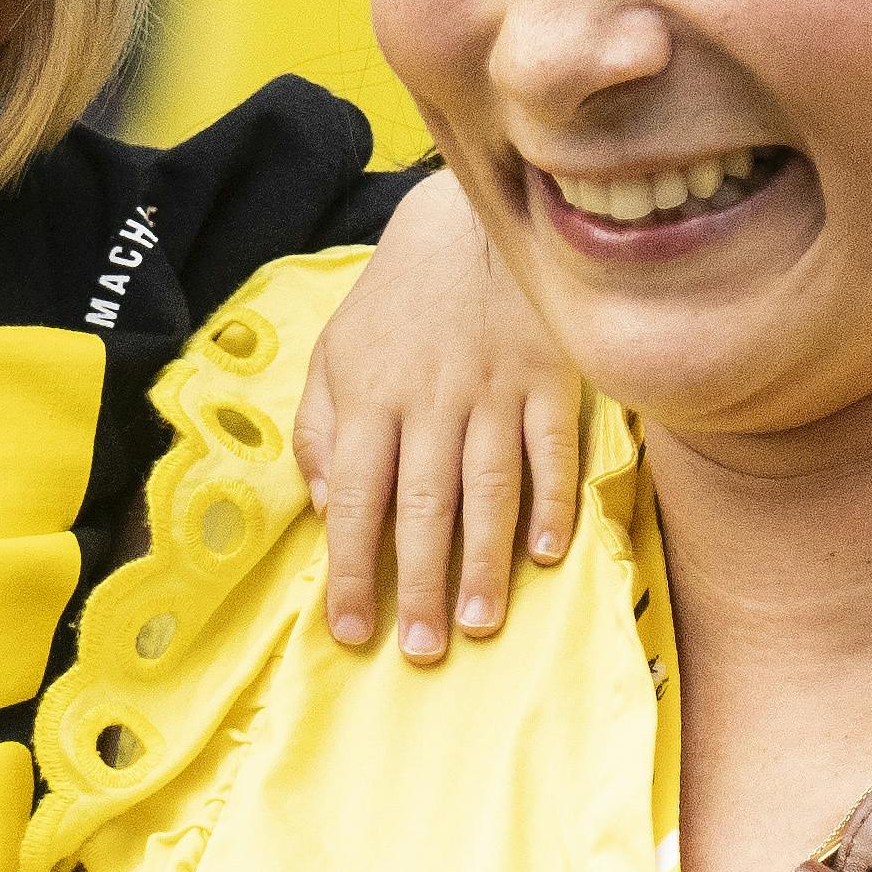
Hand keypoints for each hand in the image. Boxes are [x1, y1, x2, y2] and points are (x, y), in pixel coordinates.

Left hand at [292, 167, 584, 662]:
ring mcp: (493, 390)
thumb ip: (320, 432)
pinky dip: (551, 502)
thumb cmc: (394, 302)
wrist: (469, 221)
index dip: (352, 570)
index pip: (356, 500)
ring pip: (488, 488)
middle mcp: (430, 401)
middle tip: (421, 650)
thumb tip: (329, 510)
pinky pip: (551, 449)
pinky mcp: (548, 377)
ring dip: (484, 561)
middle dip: (420, 584)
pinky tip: (545, 554)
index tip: (351, 631)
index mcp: (369, 400)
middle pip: (423, 506)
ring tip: (481, 623)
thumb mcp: (333, 354)